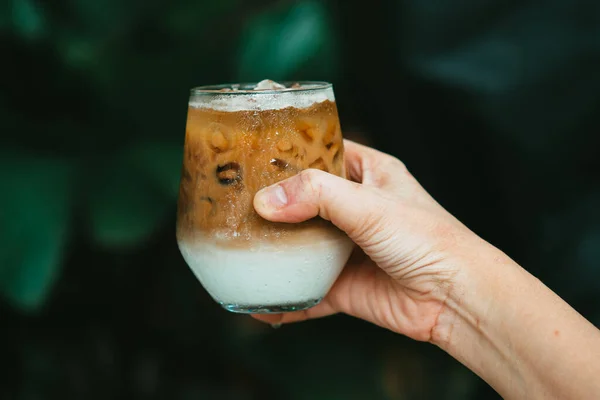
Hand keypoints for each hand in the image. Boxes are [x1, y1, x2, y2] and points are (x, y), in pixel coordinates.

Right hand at [252, 139, 480, 340]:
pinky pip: (304, 288)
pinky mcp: (342, 284)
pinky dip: (283, 296)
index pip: (320, 150)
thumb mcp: (370, 205)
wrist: (454, 299)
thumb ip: (316, 196)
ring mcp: (345, 247)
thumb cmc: (428, 240)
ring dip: (272, 248)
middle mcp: (354, 208)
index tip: (250, 151)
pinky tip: (257, 302)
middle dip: (271, 202)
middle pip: (302, 199)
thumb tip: (265, 202)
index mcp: (367, 173)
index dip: (288, 150)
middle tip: (231, 200)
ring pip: (299, 244)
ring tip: (233, 246)